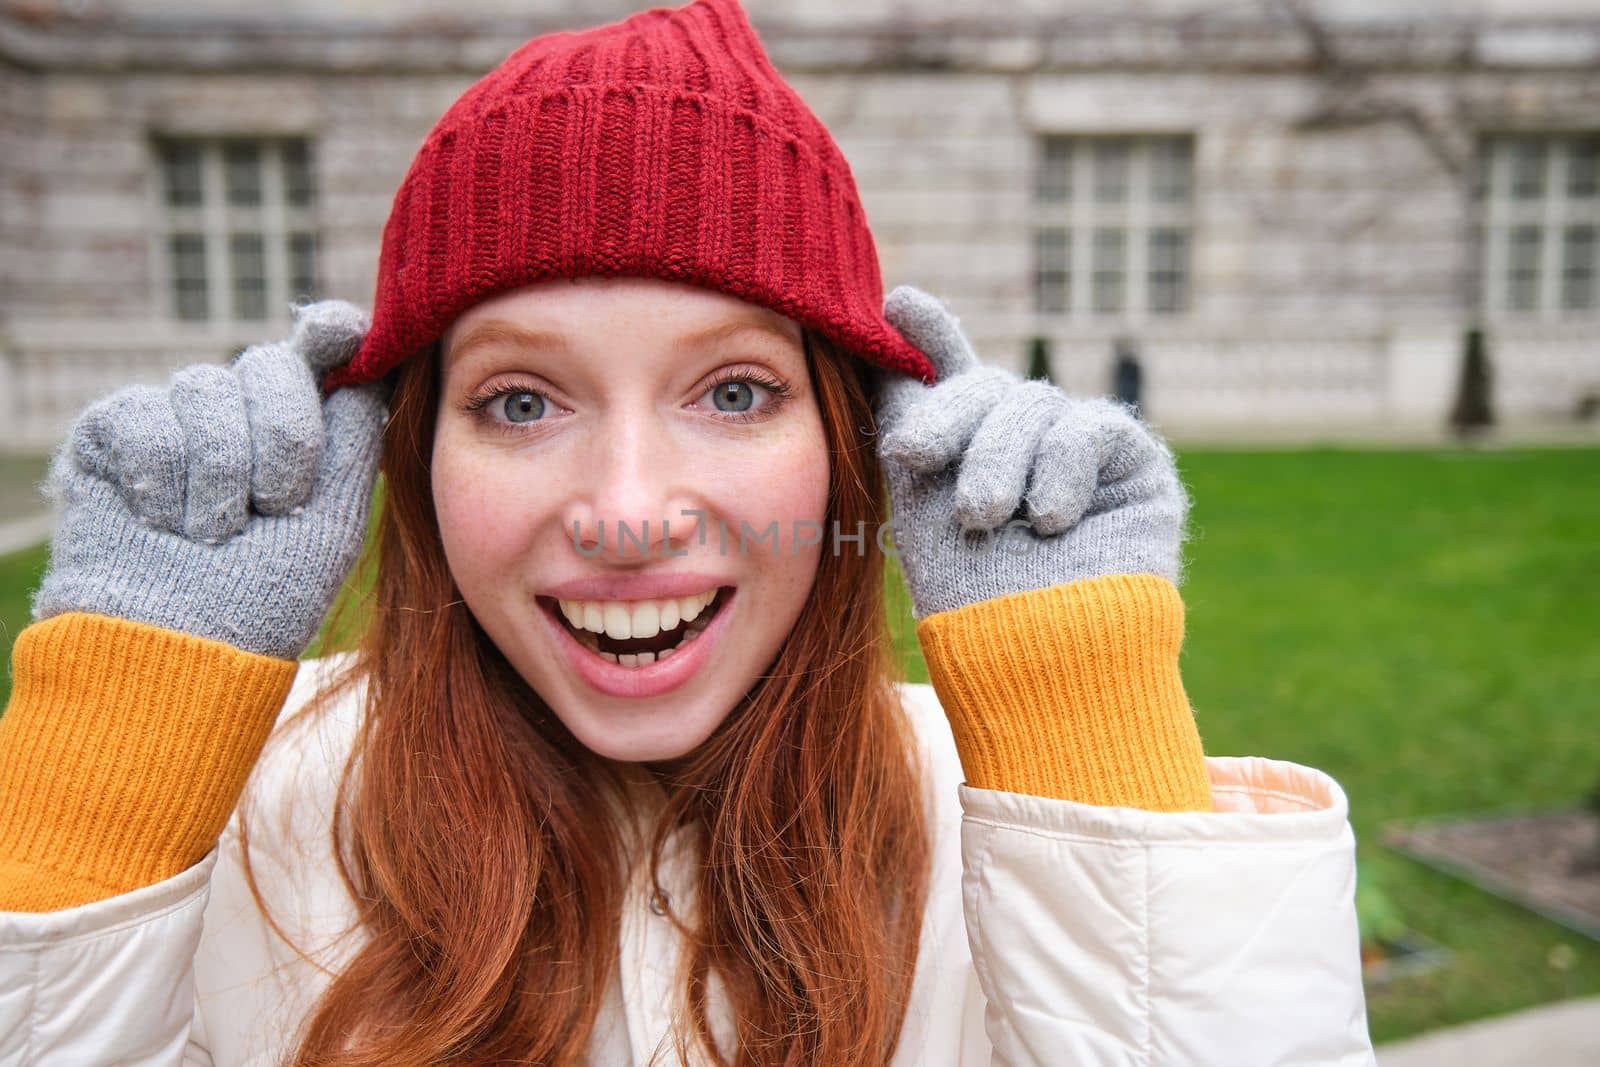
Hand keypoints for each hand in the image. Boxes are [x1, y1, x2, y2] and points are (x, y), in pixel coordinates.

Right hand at [31, 301, 387, 659]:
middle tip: (274, 505)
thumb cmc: (269, 595)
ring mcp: (175, 415)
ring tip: (212, 533)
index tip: (337, 333)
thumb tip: (373, 357)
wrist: (186, 648)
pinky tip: (162, 522)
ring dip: (222, 475)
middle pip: (272, 363)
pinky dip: (162, 482)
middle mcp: (240, 410)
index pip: (321, 349)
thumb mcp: (335, 515)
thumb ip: (356, 434)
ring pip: (206, 386)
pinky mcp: (113, 428)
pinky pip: (145, 417)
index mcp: (302, 426)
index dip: (330, 331)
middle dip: (284, 438)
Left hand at [875, 285, 1189, 620]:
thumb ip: (909, 410)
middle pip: (987, 386)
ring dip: (999, 460)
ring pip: (1032, 404)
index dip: (931, 334)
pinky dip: (1060, 468)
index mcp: (971, 451)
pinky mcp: (1133, 466)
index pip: (952, 377)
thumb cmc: (964, 596)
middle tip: (915, 456)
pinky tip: (1049, 520)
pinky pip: (1089, 428)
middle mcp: (1027, 444)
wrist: (1033, 659)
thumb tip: (889, 318)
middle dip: (948, 417)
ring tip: (984, 518)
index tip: (899, 301)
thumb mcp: (918, 493)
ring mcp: (1081, 452)